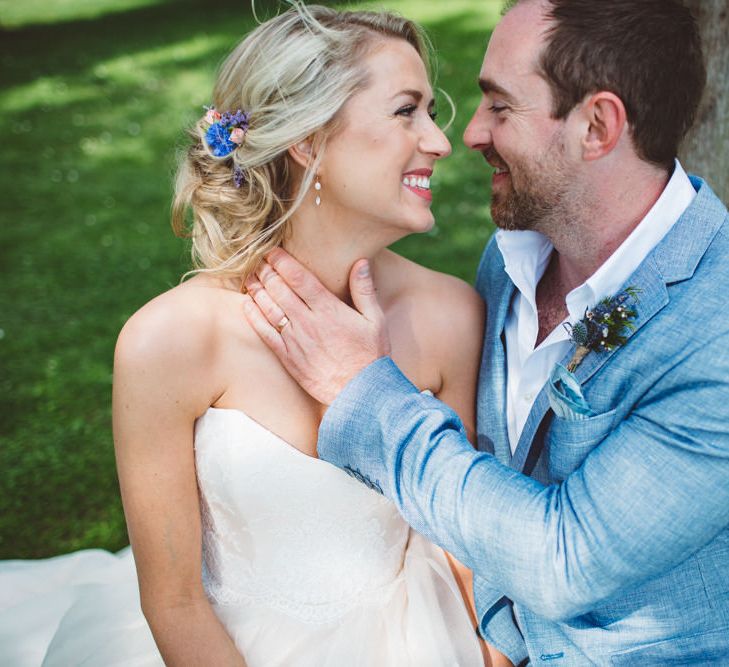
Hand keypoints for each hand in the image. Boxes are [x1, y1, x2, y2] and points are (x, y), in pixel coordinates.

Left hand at [241, 248, 390, 404]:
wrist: (360, 393)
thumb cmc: (371, 355)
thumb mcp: (375, 320)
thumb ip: (365, 290)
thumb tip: (360, 263)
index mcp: (329, 310)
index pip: (299, 278)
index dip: (282, 262)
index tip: (273, 251)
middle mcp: (308, 322)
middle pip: (279, 289)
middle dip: (266, 271)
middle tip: (257, 259)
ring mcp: (295, 340)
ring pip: (268, 308)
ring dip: (257, 289)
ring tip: (249, 276)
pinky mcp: (288, 357)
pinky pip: (265, 333)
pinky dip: (253, 317)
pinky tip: (247, 304)